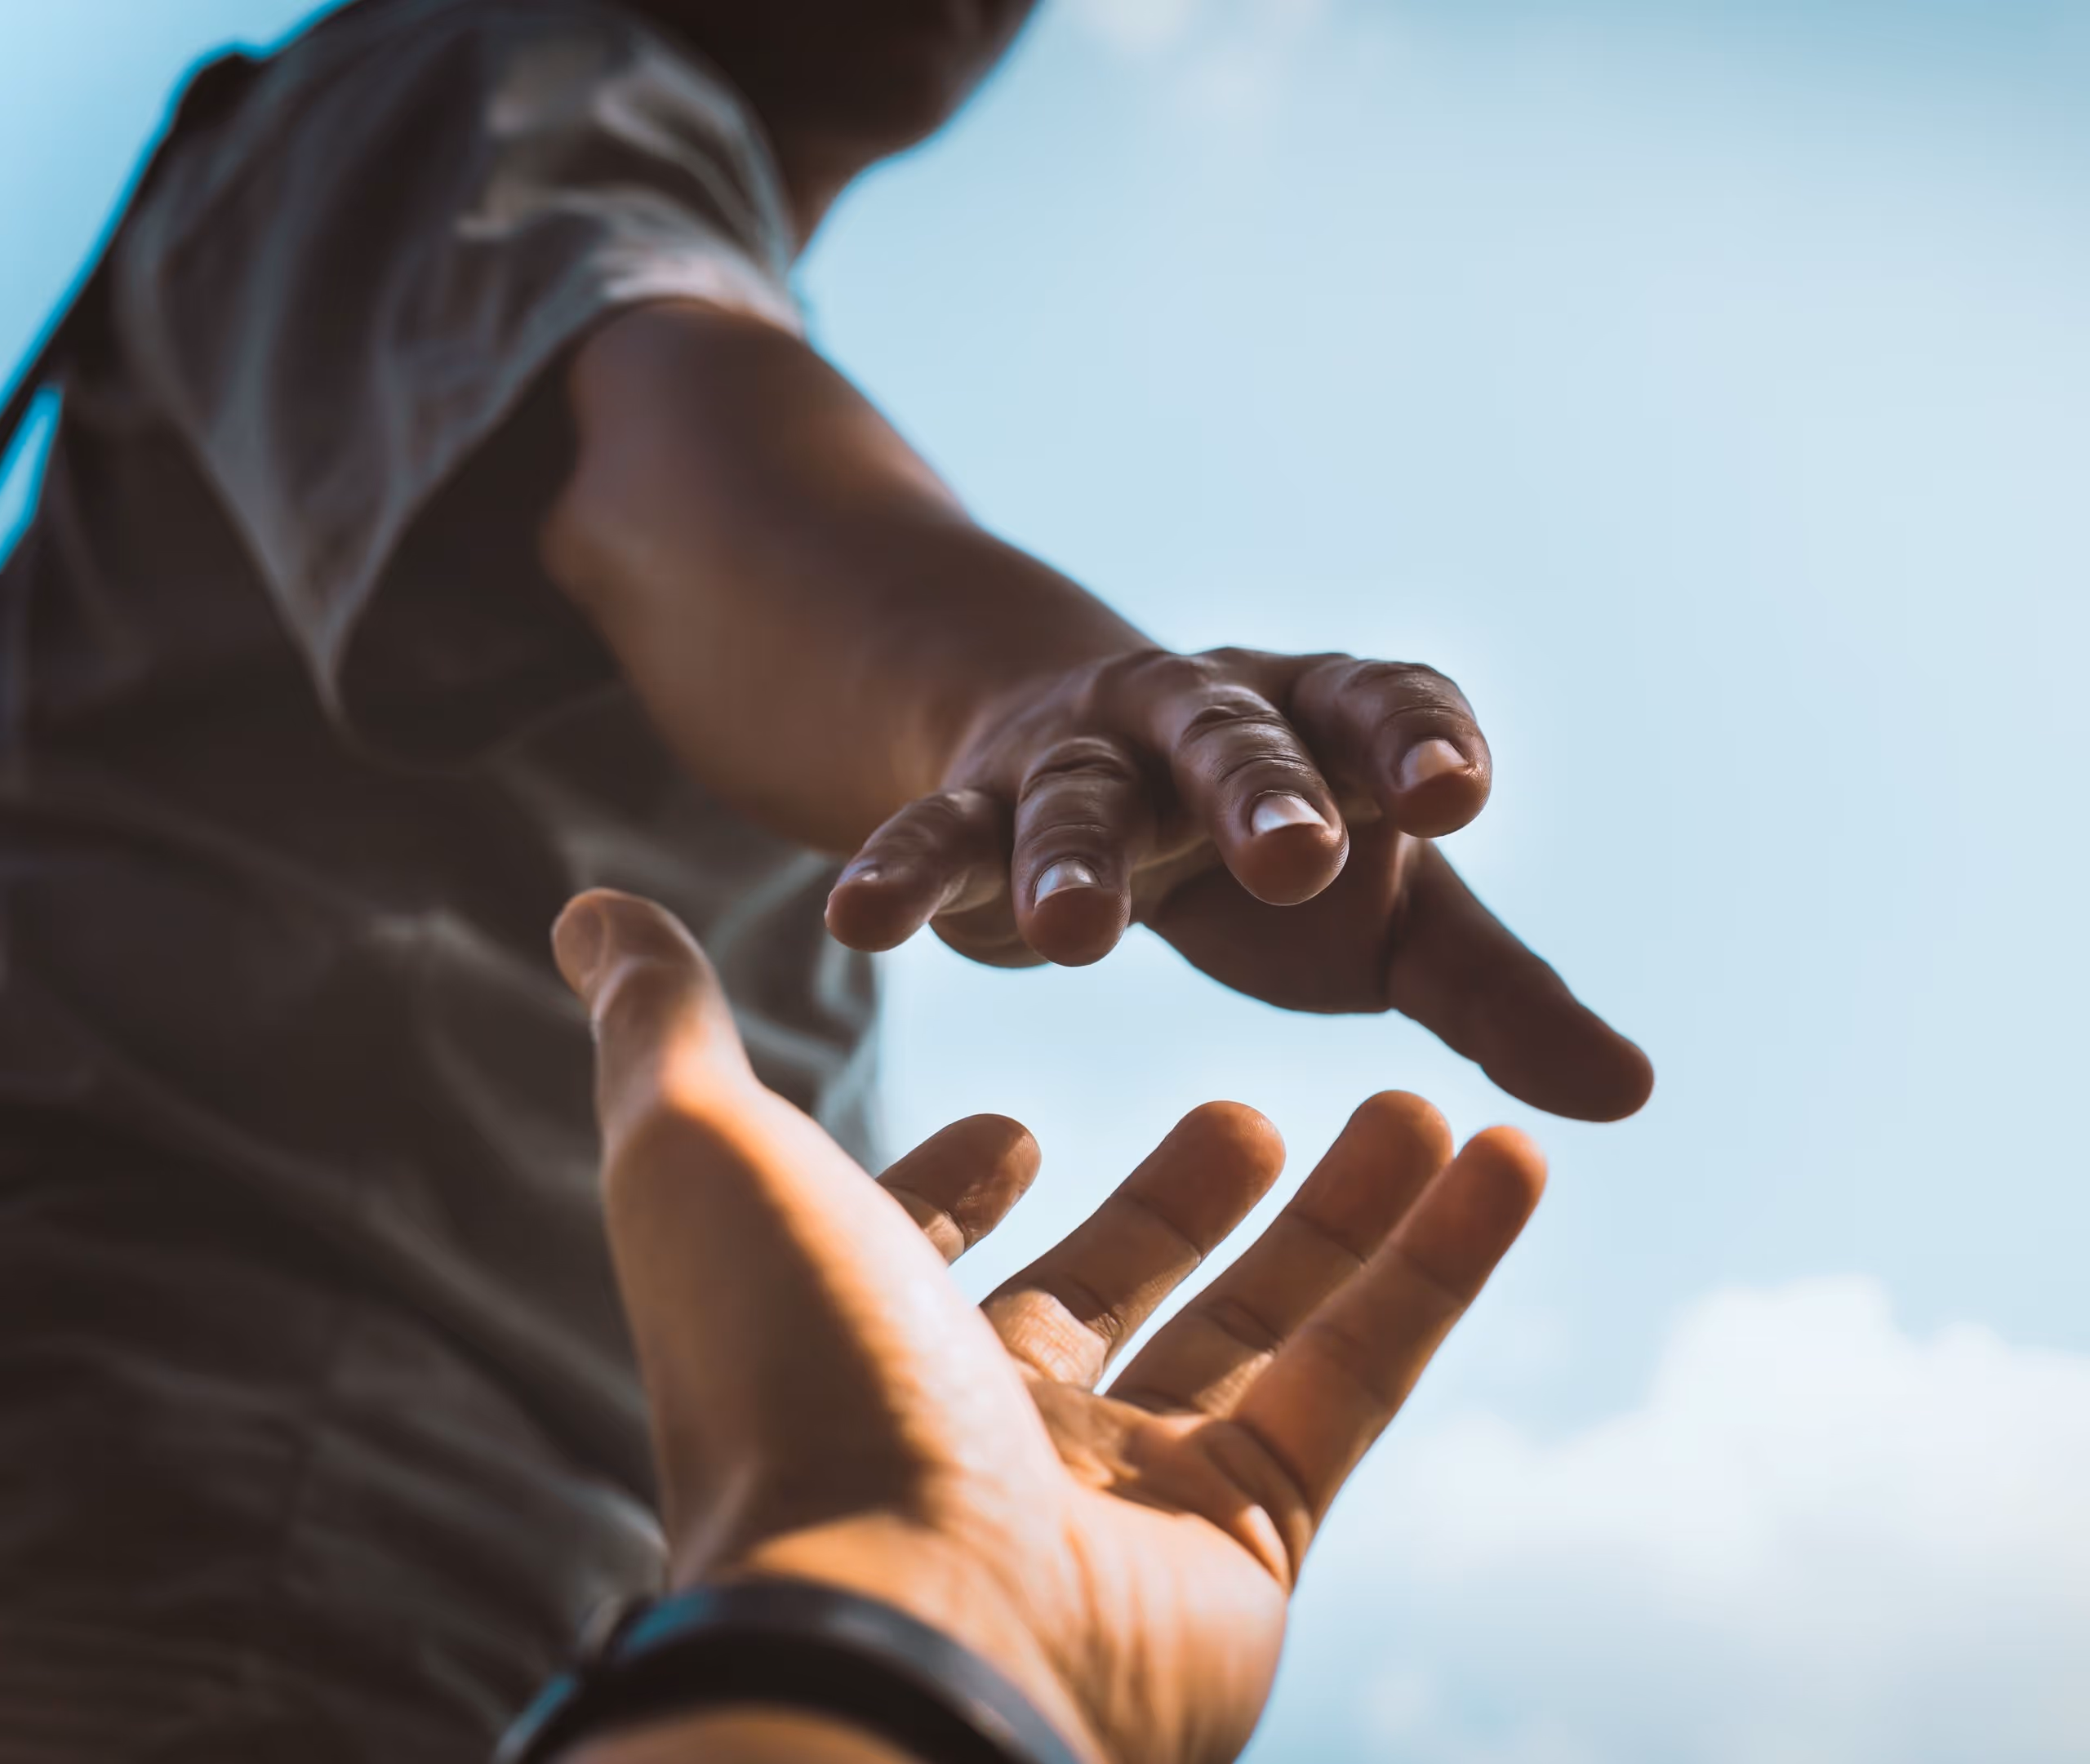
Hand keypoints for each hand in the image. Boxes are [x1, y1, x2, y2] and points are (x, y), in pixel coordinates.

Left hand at [553, 888, 1547, 1763]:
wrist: (899, 1623)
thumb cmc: (789, 1375)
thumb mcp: (704, 1154)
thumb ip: (662, 1027)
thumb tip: (588, 906)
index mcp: (864, 1339)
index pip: (924, 1255)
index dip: (961, 1189)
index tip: (1013, 1125)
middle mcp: (988, 1425)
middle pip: (1115, 1286)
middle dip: (1185, 1199)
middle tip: (1253, 1112)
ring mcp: (1123, 1492)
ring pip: (1262, 1327)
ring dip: (1348, 1217)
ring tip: (1422, 1103)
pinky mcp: (1248, 1541)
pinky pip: (1359, 1382)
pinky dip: (1439, 1270)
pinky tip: (1504, 1157)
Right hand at [823, 647, 1651, 1121]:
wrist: (1089, 760)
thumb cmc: (1276, 853)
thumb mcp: (1395, 919)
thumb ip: (1498, 996)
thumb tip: (1633, 1096)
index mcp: (1326, 730)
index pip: (1381, 707)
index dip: (1417, 740)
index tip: (1457, 793)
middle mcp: (1204, 724)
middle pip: (1233, 741)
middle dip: (1259, 794)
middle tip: (1295, 856)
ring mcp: (1082, 760)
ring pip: (1074, 797)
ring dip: (1071, 857)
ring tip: (1071, 942)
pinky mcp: (977, 806)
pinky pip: (936, 834)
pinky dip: (900, 872)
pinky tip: (856, 921)